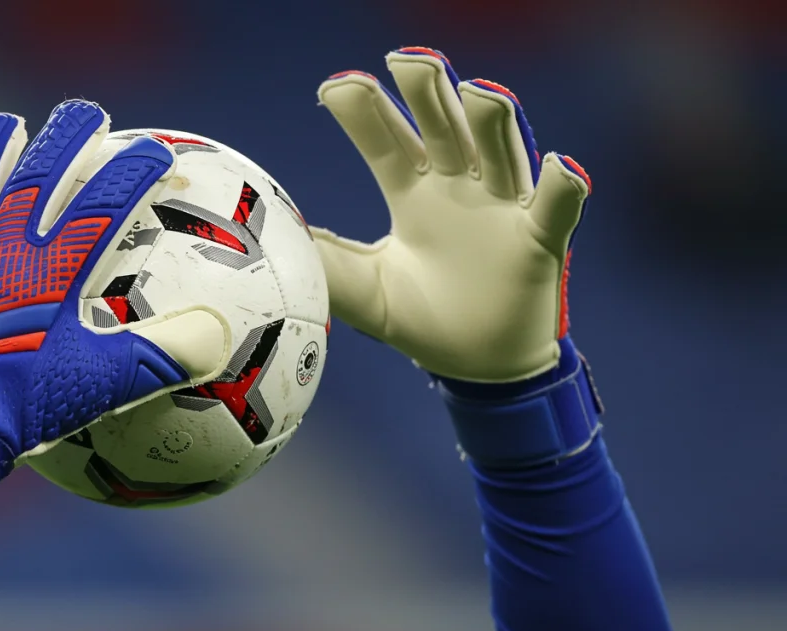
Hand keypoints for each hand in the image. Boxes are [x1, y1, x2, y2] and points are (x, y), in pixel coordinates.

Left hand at [0, 100, 226, 500]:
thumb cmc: (26, 409)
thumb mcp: (107, 385)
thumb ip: (166, 356)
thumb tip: (220, 334)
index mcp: (53, 269)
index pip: (105, 202)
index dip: (137, 170)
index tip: (164, 152)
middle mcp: (3, 250)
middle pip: (38, 175)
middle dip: (68, 137)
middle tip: (90, 113)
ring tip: (5, 122)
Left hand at [311, 47, 591, 382]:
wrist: (480, 367)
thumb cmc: (424, 320)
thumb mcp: (366, 294)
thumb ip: (328, 267)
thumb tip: (274, 242)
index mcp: (413, 195)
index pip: (386, 142)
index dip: (364, 113)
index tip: (334, 88)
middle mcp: (458, 190)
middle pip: (443, 129)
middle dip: (427, 93)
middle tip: (405, 60)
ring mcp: (502, 211)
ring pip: (499, 153)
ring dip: (491, 122)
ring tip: (478, 92)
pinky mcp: (539, 242)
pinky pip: (555, 209)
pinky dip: (561, 187)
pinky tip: (557, 166)